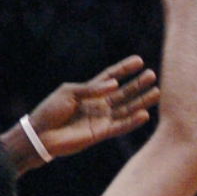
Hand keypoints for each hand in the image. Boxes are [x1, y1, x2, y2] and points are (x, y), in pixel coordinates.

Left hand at [27, 55, 159, 158]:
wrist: (40, 135)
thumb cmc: (50, 111)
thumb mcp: (68, 93)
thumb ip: (91, 88)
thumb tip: (114, 84)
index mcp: (89, 91)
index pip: (110, 77)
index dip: (124, 69)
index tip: (139, 60)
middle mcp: (98, 104)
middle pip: (123, 92)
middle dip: (137, 84)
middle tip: (152, 75)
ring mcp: (101, 119)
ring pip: (126, 109)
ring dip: (141, 102)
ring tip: (156, 92)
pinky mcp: (100, 133)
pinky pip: (120, 126)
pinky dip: (132, 122)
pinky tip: (145, 114)